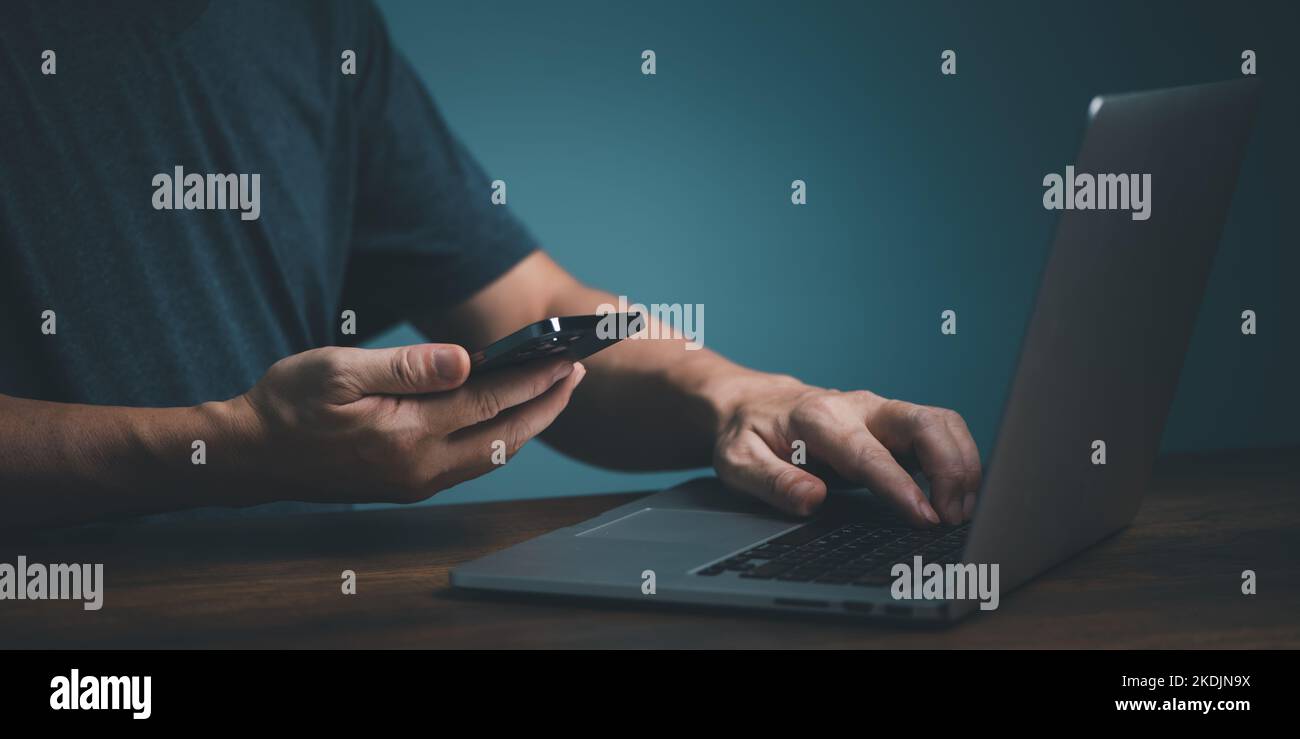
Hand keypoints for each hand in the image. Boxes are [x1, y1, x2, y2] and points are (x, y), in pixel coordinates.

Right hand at [236, 343, 585, 502]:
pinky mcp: (408, 485)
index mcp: (406, 433)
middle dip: (547, 405)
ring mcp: (416, 482)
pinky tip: (507, 415)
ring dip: (527, 423)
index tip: (566, 357)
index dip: (534, 379)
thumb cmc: (288, 403)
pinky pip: (470, 463)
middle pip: (506, 437)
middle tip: (576, 373)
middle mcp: (420, 467)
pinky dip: (498, 437)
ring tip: (552, 389)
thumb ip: (407, 366)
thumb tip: (466, 358)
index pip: (491, 402)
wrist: (251, 455)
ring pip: (492, 455)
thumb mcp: (339, 369)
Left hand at [711, 379, 980, 525]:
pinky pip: (939, 431)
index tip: (925, 517)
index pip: (870, 453)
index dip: (901, 486)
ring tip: (961, 511)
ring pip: (941, 422)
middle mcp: (858, 407)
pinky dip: (958, 460)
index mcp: (819, 418)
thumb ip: (773, 481)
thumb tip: (813, 499)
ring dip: (962, 463)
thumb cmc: (746, 434)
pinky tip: (956, 496)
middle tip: (954, 516)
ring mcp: (881, 411)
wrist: (751, 402)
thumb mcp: (738, 462)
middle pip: (924, 422)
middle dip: (951, 467)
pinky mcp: (893, 421)